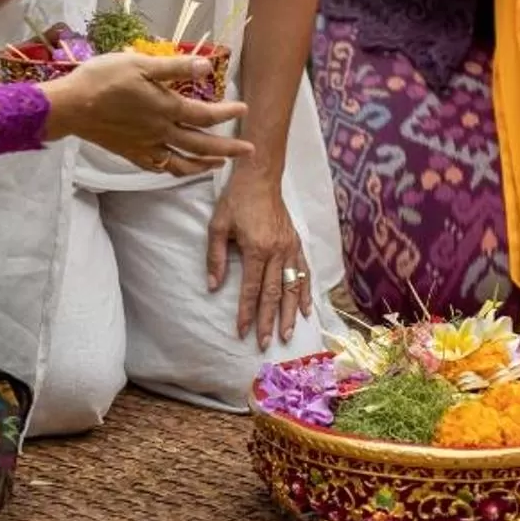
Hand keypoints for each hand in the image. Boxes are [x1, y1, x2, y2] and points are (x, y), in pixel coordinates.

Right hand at [42, 53, 251, 177]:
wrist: (70, 106)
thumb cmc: (103, 78)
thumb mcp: (139, 63)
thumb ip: (175, 67)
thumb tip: (207, 67)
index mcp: (166, 108)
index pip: (205, 115)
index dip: (227, 113)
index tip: (244, 110)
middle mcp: (160, 132)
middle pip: (201, 145)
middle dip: (228, 149)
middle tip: (249, 151)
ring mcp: (145, 146)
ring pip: (182, 162)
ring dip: (204, 164)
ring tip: (219, 164)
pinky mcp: (130, 153)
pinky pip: (158, 167)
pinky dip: (173, 169)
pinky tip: (177, 167)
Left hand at [208, 173, 311, 348]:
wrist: (260, 176)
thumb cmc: (236, 200)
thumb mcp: (217, 226)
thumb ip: (215, 258)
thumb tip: (213, 286)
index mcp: (257, 249)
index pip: (252, 289)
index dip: (247, 313)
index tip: (243, 332)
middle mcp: (277, 251)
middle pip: (274, 294)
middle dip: (269, 321)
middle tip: (266, 344)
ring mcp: (291, 247)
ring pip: (293, 287)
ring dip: (290, 313)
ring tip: (287, 334)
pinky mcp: (297, 242)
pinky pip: (304, 271)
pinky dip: (306, 291)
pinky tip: (305, 309)